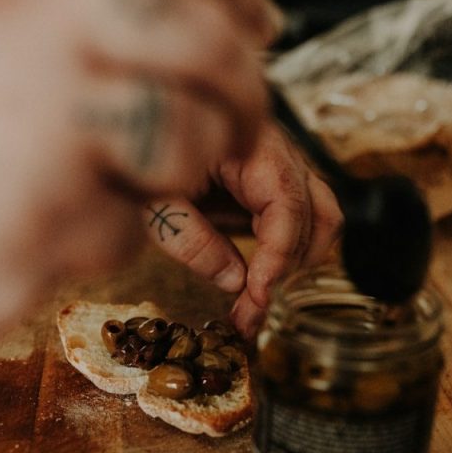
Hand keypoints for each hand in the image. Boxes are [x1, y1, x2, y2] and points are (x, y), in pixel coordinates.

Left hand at [144, 123, 343, 336]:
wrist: (131, 136)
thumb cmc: (135, 160)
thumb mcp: (151, 202)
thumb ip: (190, 238)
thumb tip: (235, 281)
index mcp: (246, 142)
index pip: (286, 201)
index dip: (279, 254)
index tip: (258, 295)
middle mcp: (275, 150)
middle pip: (314, 213)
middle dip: (285, 271)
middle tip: (248, 316)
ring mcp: (280, 166)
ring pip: (320, 219)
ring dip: (295, 265)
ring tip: (253, 303)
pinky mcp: (272, 185)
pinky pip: (301, 222)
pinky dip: (288, 256)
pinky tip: (257, 285)